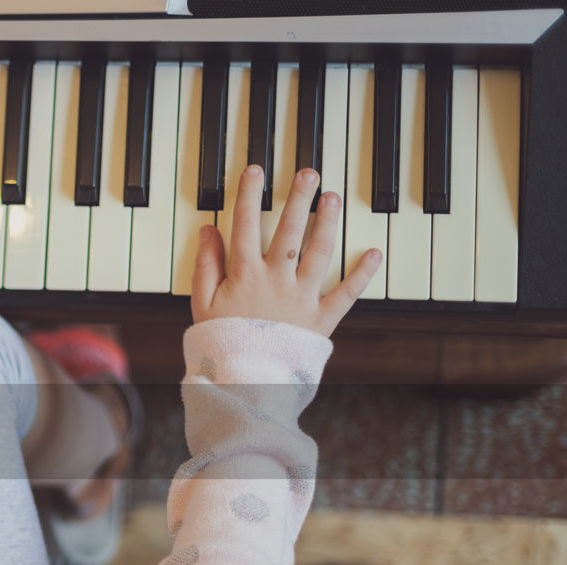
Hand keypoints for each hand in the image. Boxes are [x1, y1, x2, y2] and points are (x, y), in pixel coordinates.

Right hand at [191, 166, 382, 337]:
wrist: (245, 381)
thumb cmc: (220, 345)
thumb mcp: (202, 304)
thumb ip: (205, 265)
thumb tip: (209, 232)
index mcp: (245, 275)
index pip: (245, 225)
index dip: (249, 195)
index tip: (254, 171)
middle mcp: (277, 280)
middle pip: (289, 230)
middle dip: (299, 198)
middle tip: (309, 173)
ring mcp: (302, 297)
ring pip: (319, 252)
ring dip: (328, 222)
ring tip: (333, 198)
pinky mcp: (321, 319)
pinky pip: (346, 293)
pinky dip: (362, 274)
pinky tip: (374, 253)